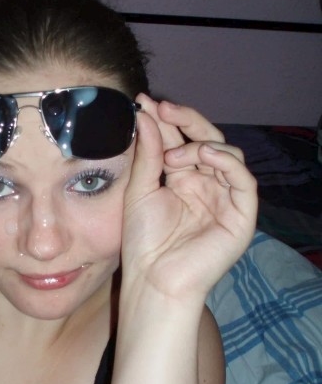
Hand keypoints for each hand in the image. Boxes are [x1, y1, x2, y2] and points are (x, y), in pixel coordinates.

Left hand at [121, 95, 257, 299]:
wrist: (154, 280)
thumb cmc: (144, 242)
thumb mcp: (140, 191)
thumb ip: (147, 154)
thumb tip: (147, 115)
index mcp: (182, 179)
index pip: (180, 141)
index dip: (165, 121)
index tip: (144, 102)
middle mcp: (206, 185)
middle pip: (206, 141)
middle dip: (186, 121)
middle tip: (163, 109)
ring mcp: (224, 198)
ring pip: (228, 155)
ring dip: (202, 145)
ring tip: (174, 155)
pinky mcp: (240, 215)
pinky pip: (243, 181)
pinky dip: (228, 162)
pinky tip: (206, 154)